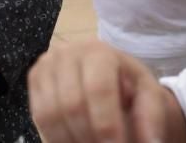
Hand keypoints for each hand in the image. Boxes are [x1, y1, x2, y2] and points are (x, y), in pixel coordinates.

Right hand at [28, 40, 174, 142]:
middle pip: (70, 104)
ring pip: (49, 113)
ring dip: (69, 140)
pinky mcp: (34, 78)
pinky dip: (55, 137)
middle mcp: (66, 53)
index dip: (106, 125)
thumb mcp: (149, 97)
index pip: (98, 90)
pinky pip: (38, 115)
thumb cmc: (130, 86)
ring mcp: (45, 64)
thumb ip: (151, 118)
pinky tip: (73, 142)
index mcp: (98, 52)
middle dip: (87, 138)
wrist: (109, 73)